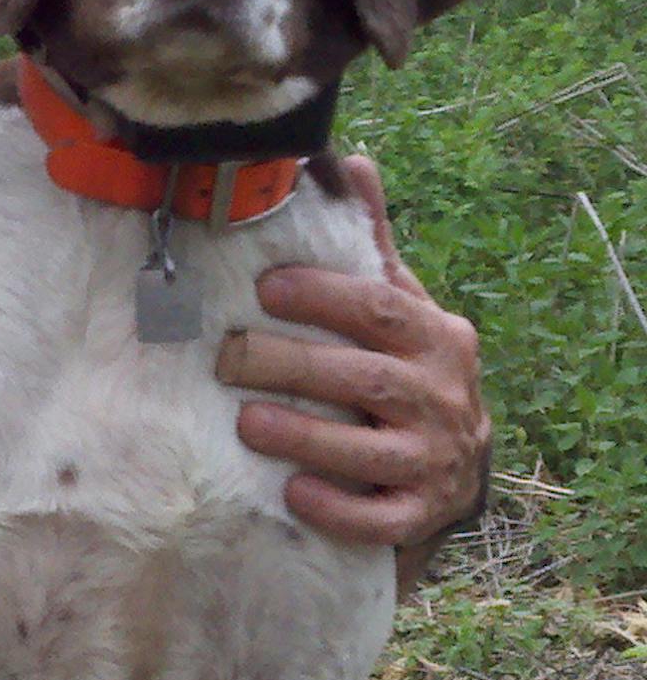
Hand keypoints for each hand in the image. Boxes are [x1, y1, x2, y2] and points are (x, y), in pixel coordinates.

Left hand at [215, 156, 489, 576]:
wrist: (451, 464)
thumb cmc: (403, 368)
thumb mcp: (397, 307)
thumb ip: (368, 247)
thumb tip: (350, 162)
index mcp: (436, 338)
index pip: (381, 308)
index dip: (324, 296)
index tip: (264, 286)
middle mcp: (444, 397)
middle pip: (367, 380)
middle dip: (295, 367)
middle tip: (229, 358)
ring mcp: (436, 460)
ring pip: (372, 450)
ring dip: (306, 435)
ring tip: (248, 422)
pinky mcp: (421, 513)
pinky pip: (381, 517)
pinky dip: (338, 507)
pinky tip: (293, 492)